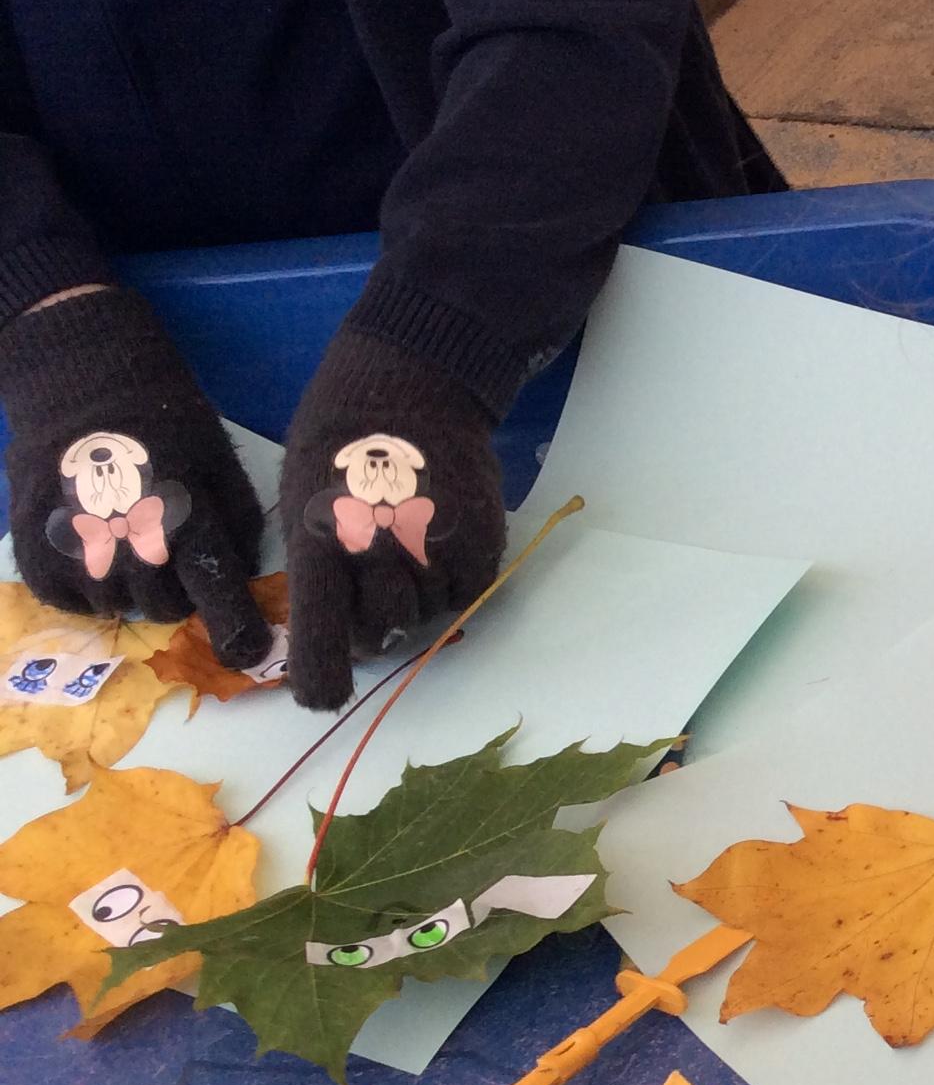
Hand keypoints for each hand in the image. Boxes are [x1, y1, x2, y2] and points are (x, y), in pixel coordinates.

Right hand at [0, 287, 268, 658]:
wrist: (84, 384)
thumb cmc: (168, 425)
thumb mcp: (223, 468)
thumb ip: (239, 528)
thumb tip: (242, 577)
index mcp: (187, 523)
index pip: (218, 597)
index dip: (238, 633)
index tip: (248, 654)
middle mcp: (131, 544)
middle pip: (167, 610)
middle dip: (181, 594)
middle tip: (174, 554)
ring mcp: (78, 549)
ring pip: (118, 609)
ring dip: (132, 590)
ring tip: (132, 544)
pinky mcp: (34, 547)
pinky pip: (66, 600)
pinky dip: (85, 590)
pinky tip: (96, 555)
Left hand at [280, 332, 505, 709]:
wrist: (408, 385)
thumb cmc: (339, 447)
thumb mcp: (302, 504)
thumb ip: (318, 570)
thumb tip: (338, 631)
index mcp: (323, 539)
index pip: (322, 628)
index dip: (322, 675)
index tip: (321, 698)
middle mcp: (383, 549)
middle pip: (381, 629)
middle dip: (372, 620)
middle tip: (372, 580)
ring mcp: (437, 546)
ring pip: (428, 614)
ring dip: (416, 595)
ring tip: (407, 542)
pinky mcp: (481, 541)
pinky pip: (469, 593)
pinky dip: (454, 580)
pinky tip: (439, 538)